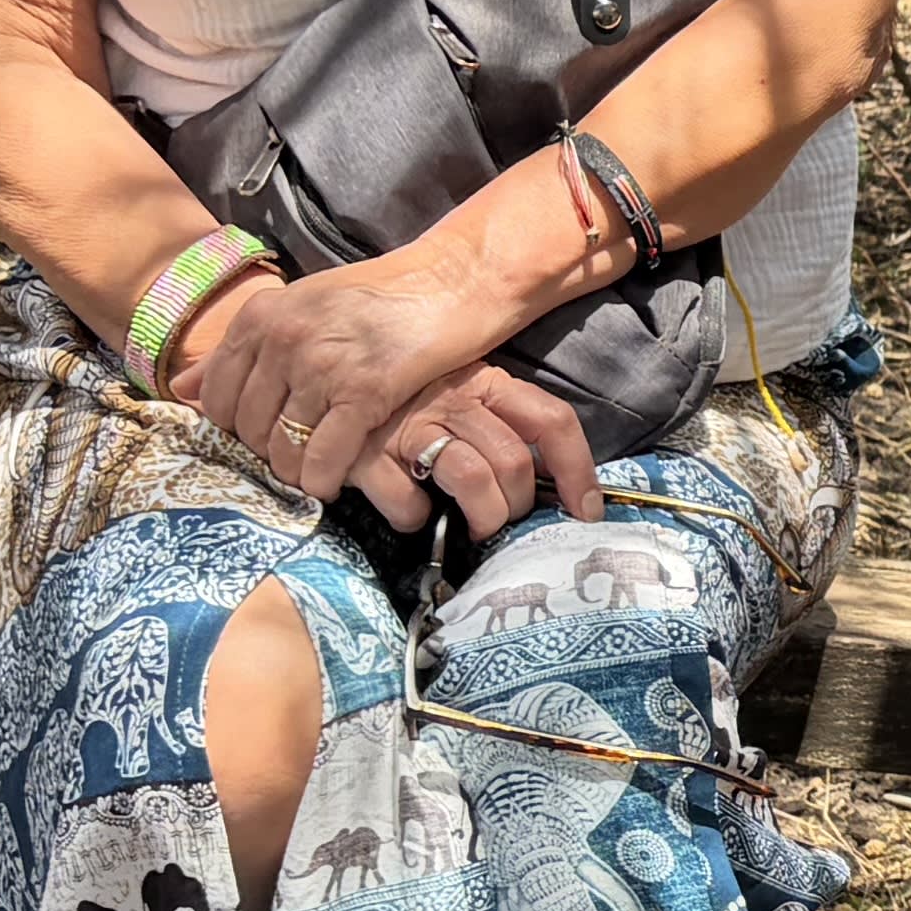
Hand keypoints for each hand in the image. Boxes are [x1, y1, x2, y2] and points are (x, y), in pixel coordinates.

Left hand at [173, 260, 512, 505]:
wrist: (450, 280)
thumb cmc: (380, 295)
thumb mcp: (302, 304)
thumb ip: (247, 345)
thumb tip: (186, 389)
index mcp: (262, 316)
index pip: (217, 396)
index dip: (233, 429)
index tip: (259, 438)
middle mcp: (283, 339)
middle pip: (249, 427)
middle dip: (267, 454)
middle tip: (293, 459)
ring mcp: (322, 366)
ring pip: (285, 448)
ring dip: (296, 473)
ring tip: (313, 475)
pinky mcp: (364, 391)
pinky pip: (326, 457)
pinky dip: (326, 479)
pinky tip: (334, 483)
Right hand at [346, 363, 604, 543]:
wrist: (325, 391)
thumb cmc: (409, 402)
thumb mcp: (463, 398)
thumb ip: (501, 429)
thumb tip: (551, 487)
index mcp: (486, 382)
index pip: (551, 420)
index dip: (578, 471)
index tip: (585, 511)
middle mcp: (452, 399)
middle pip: (513, 462)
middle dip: (519, 506)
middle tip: (505, 519)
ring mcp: (409, 426)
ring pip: (473, 480)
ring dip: (485, 518)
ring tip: (476, 529)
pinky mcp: (365, 455)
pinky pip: (409, 503)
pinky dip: (416, 519)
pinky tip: (413, 513)